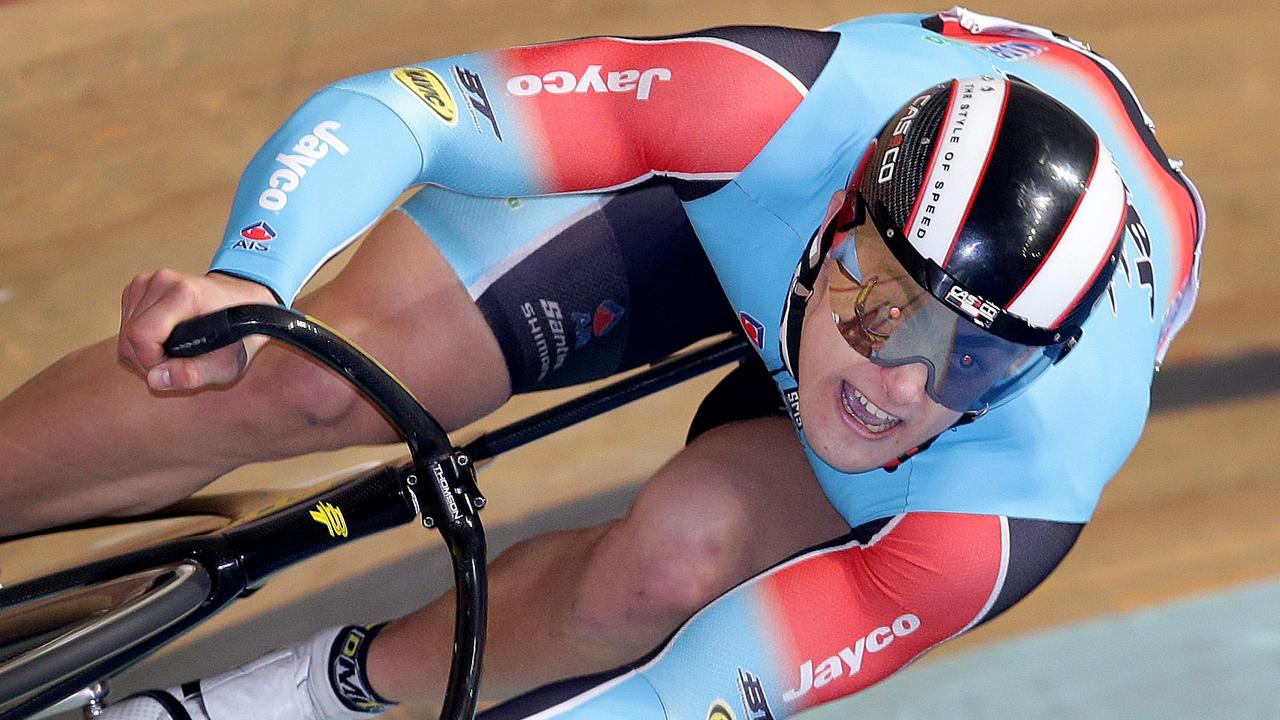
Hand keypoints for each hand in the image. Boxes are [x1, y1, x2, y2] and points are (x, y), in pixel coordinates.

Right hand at [118, 269, 276, 391]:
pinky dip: (141, 337)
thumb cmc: (239, 334)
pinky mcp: (141, 285)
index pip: (141, 335)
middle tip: (176, 364)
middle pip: (129, 336)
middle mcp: (163, 282)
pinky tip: (166, 337)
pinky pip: (126, 321)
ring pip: (125, 331)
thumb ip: (191, 375)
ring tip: (175, 350)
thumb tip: (155, 379)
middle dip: (147, 360)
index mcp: (184, 294)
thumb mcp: (226, 364)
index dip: (150, 362)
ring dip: (144, 350)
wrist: (246, 304)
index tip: (171, 369)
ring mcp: (149, 281)